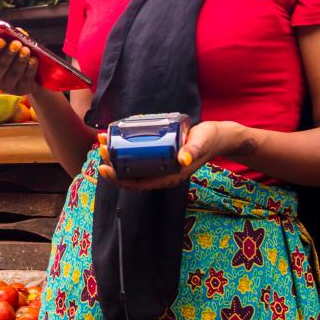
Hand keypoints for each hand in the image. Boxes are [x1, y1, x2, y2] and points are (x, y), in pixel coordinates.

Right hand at [0, 39, 40, 96]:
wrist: (28, 74)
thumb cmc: (14, 56)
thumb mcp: (10, 46)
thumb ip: (11, 38)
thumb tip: (18, 32)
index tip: (1, 40)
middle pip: (0, 66)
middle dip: (9, 53)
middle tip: (17, 43)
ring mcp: (7, 86)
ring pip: (14, 73)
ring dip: (20, 60)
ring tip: (26, 50)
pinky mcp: (21, 90)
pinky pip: (26, 79)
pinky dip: (30, 68)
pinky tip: (33, 60)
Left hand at [96, 120, 240, 189]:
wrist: (217, 137)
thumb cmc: (209, 141)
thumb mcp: (201, 144)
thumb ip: (193, 150)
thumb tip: (182, 158)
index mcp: (168, 177)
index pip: (139, 183)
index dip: (119, 179)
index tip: (105, 167)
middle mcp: (161, 173)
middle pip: (131, 173)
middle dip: (113, 163)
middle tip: (102, 146)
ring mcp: (159, 163)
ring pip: (132, 163)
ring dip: (116, 154)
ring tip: (104, 139)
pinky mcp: (159, 153)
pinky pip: (138, 154)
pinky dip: (126, 147)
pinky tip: (118, 135)